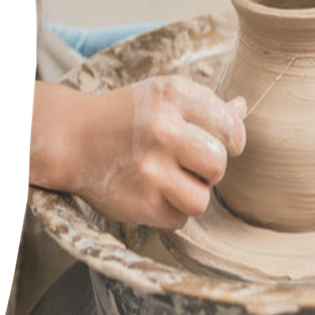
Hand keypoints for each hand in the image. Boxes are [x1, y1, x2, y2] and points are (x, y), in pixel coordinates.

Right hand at [30, 78, 245, 229]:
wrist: (72, 138)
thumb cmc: (128, 115)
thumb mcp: (164, 95)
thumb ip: (206, 104)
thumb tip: (242, 107)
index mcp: (173, 96)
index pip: (230, 125)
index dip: (233, 139)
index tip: (223, 142)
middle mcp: (161, 131)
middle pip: (219, 164)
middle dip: (211, 168)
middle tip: (191, 162)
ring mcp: (148, 169)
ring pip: (202, 199)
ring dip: (194, 193)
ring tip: (174, 179)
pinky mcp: (138, 203)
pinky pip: (179, 219)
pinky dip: (172, 210)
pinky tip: (154, 191)